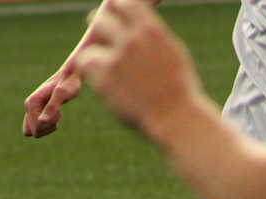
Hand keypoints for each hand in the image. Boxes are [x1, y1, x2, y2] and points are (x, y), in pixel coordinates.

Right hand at [23, 70, 82, 137]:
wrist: (70, 75)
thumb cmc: (68, 84)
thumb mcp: (62, 95)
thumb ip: (51, 108)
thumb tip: (41, 122)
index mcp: (31, 103)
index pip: (36, 129)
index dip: (49, 124)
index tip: (58, 111)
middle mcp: (29, 105)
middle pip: (35, 132)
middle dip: (49, 126)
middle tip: (58, 111)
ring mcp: (32, 108)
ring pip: (38, 130)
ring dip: (51, 125)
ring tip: (58, 111)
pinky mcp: (38, 109)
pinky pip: (39, 126)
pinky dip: (51, 124)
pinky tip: (56, 112)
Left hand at [74, 0, 201, 142]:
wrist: (177, 119)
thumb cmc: (178, 89)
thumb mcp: (172, 51)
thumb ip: (150, 33)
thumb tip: (135, 17)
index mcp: (152, 30)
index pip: (123, 3)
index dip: (116, 9)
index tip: (116, 17)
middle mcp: (132, 41)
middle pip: (101, 19)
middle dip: (101, 29)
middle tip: (105, 40)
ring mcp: (117, 59)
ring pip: (91, 45)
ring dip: (97, 54)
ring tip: (112, 71)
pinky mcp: (104, 78)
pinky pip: (87, 66)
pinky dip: (94, 74)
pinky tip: (109, 85)